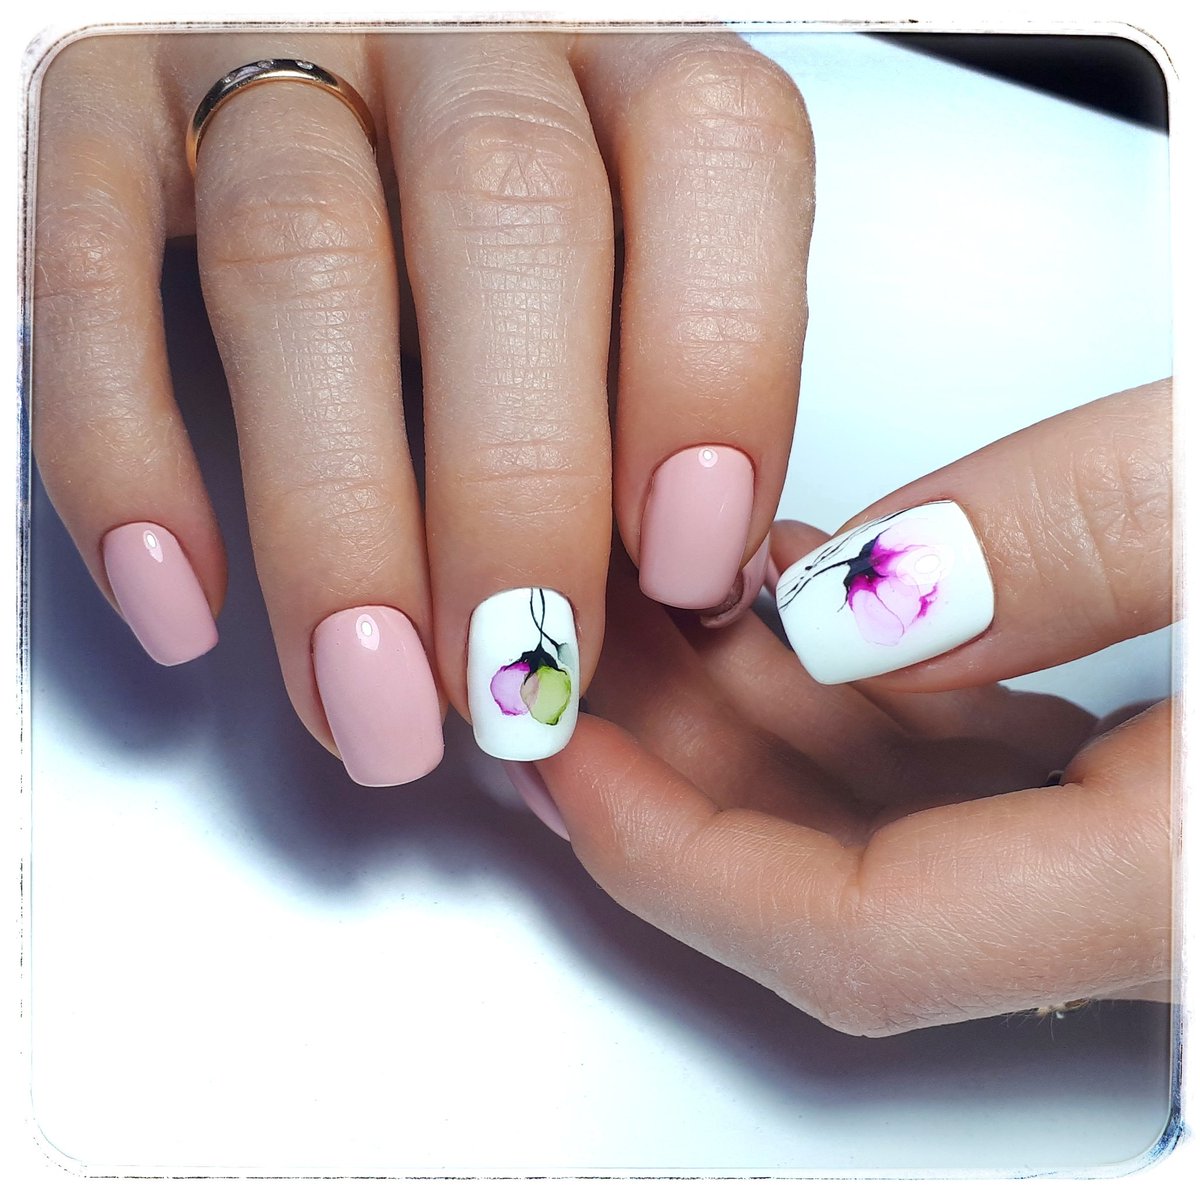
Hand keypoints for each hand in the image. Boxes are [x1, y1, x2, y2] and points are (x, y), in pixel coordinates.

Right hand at [31, 30, 812, 779]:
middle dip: (514, 494)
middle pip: (505, 219)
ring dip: (334, 521)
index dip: (715, 368)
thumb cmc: (511, 204)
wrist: (307, 56)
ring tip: (366, 699)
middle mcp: (459, 23)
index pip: (712, 148)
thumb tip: (679, 583)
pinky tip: (180, 599)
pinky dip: (121, 451)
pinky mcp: (96, 100)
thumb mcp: (626, 251)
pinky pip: (82, 263)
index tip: (686, 567)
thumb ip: (667, 379)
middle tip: (517, 685)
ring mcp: (265, 41)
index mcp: (626, 46)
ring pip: (298, 258)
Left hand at [524, 379, 1172, 1033]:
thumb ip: (1062, 545)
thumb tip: (854, 608)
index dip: (677, 855)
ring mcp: (1148, 843)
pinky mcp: (1153, 780)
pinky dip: (869, 684)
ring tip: (676, 593)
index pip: (865, 936)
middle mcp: (1155, 898)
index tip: (567, 750)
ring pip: (901, 812)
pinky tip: (808, 596)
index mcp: (1177, 881)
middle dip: (691, 752)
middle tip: (593, 640)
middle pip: (852, 874)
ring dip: (768, 704)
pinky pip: (970, 761)